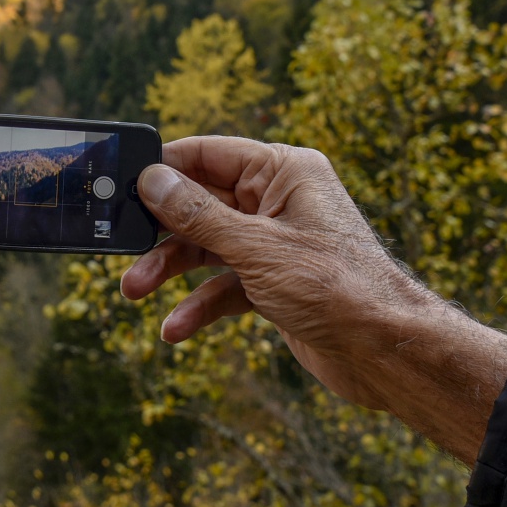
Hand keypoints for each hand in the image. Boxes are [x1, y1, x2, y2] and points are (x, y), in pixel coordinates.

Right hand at [121, 137, 506, 464]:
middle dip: (160, 231)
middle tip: (120, 247)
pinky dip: (198, 304)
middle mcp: (278, 201)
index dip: (163, 168)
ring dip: (169, 270)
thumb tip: (153, 179)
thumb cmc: (336, 289)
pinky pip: (223, 284)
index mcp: (284, 172)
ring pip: (205, 247)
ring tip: (135, 292)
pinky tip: (175, 328)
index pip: (209, 154)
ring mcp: (275, 242)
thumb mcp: (255, 248)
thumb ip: (198, 214)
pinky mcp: (274, 282)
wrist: (386, 353)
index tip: (120, 185)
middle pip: (199, 203)